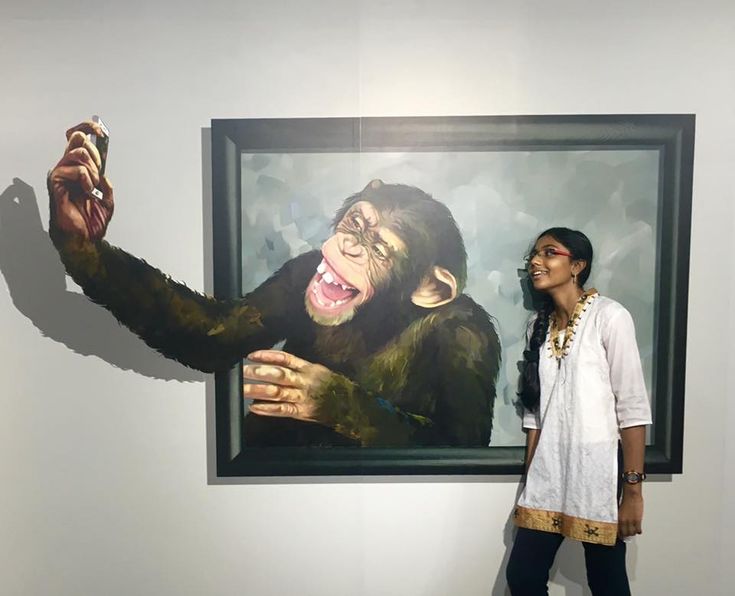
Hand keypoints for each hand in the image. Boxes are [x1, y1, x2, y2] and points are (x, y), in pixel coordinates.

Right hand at [48, 121, 113, 240]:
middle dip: (96, 154)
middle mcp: (68, 167)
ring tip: (92, 186)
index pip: (78, 139)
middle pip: (78, 139)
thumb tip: (104, 172)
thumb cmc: (92, 221)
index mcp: (79, 169)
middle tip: (98, 173)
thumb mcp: (108, 199)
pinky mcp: (57, 181)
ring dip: (92, 169)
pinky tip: (87, 191)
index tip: (102, 130)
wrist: (85, 237)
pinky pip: (75, 169)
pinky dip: (86, 179)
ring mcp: (61, 173)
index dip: (88, 128)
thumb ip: (106, 183)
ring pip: (78, 152)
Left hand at [243, 350, 331, 421]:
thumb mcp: (317, 371)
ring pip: (277, 392)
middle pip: (278, 374)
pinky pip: (282, 410)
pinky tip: (255, 406)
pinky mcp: (302, 412)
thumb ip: (299, 368)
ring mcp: (303, 397)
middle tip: (243, 371)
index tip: (251, 355)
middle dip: (259, 372)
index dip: (267, 356)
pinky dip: (267, 408)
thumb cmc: (330, 387)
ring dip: (258, 390)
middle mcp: (304, 381)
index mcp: (308, 368)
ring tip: (243, 388)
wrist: (349, 405)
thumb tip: (273, 364)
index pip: (285, 358)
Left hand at [618, 492, 643, 537]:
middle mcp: (624, 521)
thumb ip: (620, 517)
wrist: (631, 495)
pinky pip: (638, 529)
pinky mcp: (637, 520)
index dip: (620, 534)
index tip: (621, 536)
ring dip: (633, 533)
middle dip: (626, 535)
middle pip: (625, 533)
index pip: (618, 530)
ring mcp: (631, 521)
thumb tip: (620, 523)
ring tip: (633, 532)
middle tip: (627, 536)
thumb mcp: (619, 510)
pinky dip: (638, 531)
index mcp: (618, 518)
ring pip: (632, 533)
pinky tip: (638, 531)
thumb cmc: (625, 500)